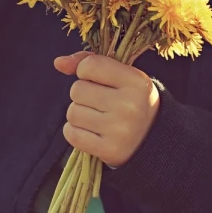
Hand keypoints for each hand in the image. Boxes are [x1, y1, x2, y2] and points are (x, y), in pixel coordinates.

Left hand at [53, 52, 160, 167]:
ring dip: (79, 114)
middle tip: (99, 101)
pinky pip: (71, 134)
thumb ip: (92, 63)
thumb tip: (59, 62)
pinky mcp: (109, 150)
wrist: (152, 139)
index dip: (85, 71)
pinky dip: (75, 132)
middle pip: (77, 90)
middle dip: (82, 95)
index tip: (97, 79)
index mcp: (137, 82)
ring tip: (96, 117)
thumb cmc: (132, 100)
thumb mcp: (123, 76)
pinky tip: (91, 131)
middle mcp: (130, 105)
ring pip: (72, 112)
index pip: (90, 66)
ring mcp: (120, 129)